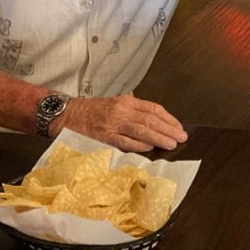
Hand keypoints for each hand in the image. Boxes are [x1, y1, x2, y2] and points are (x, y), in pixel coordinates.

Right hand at [53, 94, 187, 151]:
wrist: (67, 114)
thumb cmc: (92, 111)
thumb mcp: (115, 104)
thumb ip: (133, 112)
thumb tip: (155, 124)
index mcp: (126, 101)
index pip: (153, 109)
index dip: (169, 119)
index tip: (179, 127)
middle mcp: (122, 110)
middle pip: (151, 119)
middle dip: (169, 129)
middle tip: (182, 138)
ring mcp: (113, 124)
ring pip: (142, 130)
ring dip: (159, 137)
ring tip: (171, 144)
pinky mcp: (104, 137)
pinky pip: (126, 142)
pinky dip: (140, 145)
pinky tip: (150, 148)